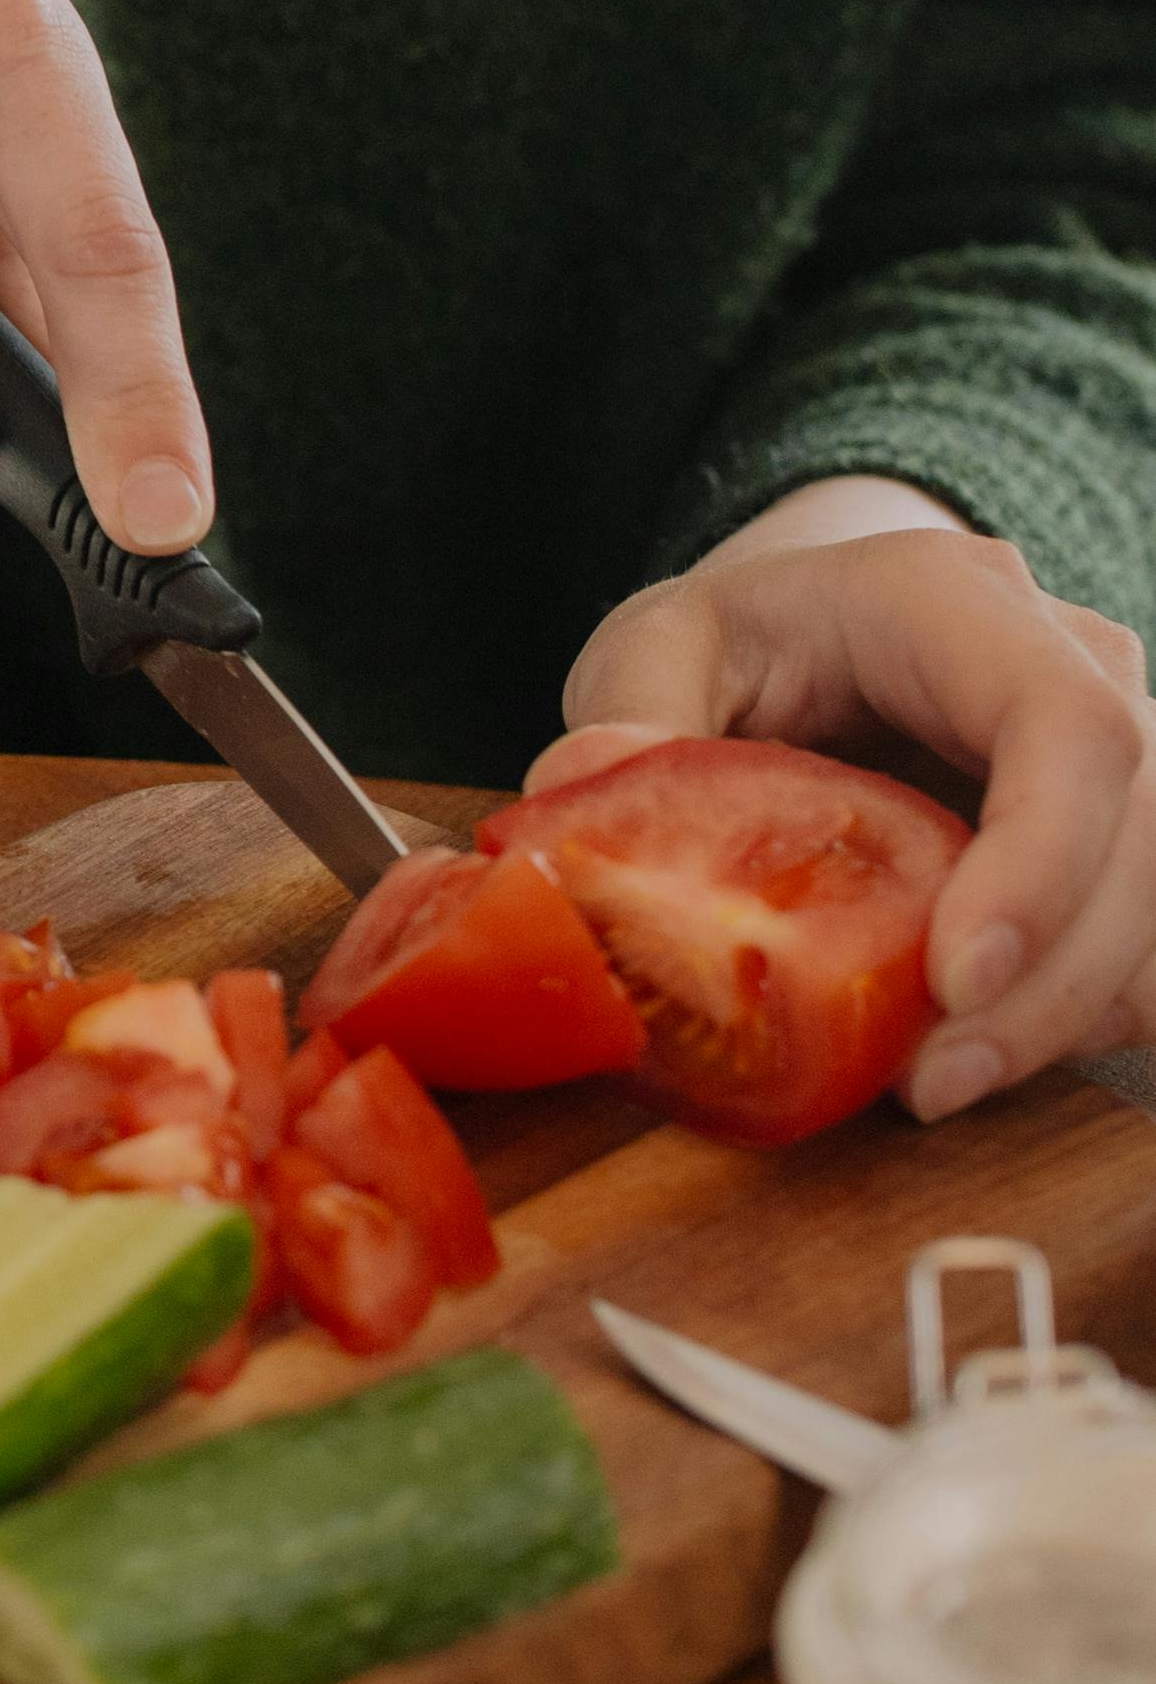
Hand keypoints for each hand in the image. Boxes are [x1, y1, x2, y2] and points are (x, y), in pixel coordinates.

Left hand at [532, 483, 1155, 1114]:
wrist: (817, 638)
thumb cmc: (743, 644)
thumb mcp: (659, 650)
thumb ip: (628, 710)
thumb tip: (585, 778)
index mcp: (956, 600)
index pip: (1065, 724)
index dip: (1040, 861)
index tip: (955, 979)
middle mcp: (1074, 660)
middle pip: (1135, 835)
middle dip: (1047, 984)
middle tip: (927, 1082)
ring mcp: (1125, 751)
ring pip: (1155, 908)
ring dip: (1066, 1016)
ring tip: (933, 1080)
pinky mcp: (1124, 841)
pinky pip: (1143, 950)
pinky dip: (1074, 1017)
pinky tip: (973, 1049)